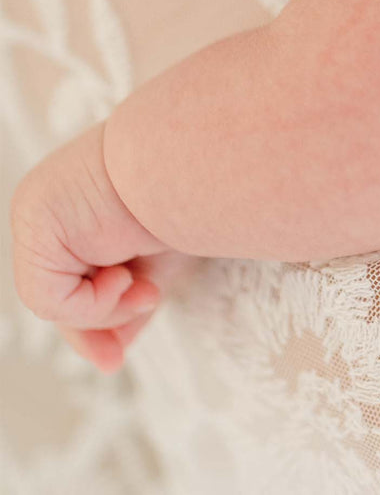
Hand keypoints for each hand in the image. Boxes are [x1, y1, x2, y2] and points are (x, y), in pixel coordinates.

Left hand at [9, 121, 198, 372]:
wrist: (199, 162)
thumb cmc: (192, 203)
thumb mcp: (157, 265)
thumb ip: (128, 303)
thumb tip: (108, 355)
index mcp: (82, 207)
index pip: (74, 275)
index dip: (94, 320)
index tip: (113, 359)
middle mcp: (54, 207)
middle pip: (59, 290)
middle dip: (91, 327)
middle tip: (113, 359)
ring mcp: (41, 211)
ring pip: (53, 298)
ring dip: (103, 310)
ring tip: (146, 290)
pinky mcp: (37, 221)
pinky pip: (48, 295)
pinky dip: (90, 303)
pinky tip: (124, 276)